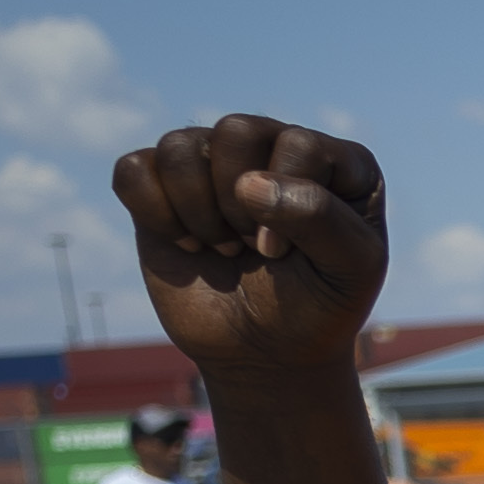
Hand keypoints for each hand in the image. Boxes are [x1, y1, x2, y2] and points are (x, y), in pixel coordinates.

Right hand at [110, 115, 388, 374]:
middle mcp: (274, 147)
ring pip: (179, 146)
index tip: (285, 254)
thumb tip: (246, 182)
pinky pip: (133, 169)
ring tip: (224, 248)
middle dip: (238, 204)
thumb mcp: (350, 270)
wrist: (268, 353)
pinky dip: (153, 213)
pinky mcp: (164, 187)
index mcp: (337, 161)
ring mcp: (215, 163)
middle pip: (235, 130)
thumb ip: (320, 218)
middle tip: (253, 248)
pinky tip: (185, 243)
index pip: (298, 144)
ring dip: (198, 212)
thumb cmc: (319, 306)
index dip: (286, 202)